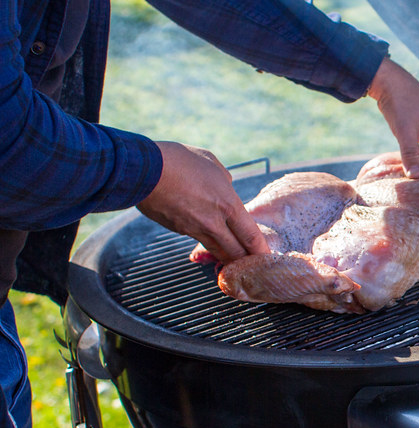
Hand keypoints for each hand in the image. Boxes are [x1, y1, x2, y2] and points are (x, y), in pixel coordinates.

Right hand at [137, 142, 268, 262]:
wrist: (141, 170)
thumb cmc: (178, 161)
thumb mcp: (212, 165)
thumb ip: (224, 181)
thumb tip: (226, 188)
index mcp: (228, 204)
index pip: (251, 236)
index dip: (261, 251)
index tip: (267, 258)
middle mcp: (214, 223)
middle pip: (236, 253)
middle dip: (246, 262)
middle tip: (253, 266)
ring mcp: (194, 229)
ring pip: (216, 251)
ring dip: (226, 258)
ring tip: (233, 261)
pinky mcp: (177, 229)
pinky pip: (197, 240)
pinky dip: (205, 243)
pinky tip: (208, 238)